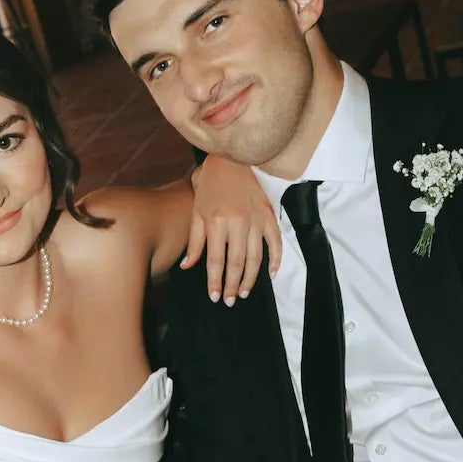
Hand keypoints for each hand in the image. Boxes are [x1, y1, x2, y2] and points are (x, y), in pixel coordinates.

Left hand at [185, 155, 281, 304]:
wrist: (230, 161)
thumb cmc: (209, 188)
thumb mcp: (197, 213)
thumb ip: (195, 242)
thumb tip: (187, 266)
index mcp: (216, 222)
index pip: (216, 260)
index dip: (215, 281)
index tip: (215, 297)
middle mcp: (237, 222)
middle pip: (237, 263)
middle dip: (233, 285)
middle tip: (230, 301)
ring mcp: (255, 219)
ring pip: (255, 257)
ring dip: (251, 278)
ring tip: (245, 292)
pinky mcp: (268, 215)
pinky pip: (275, 242)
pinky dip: (275, 259)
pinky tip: (270, 274)